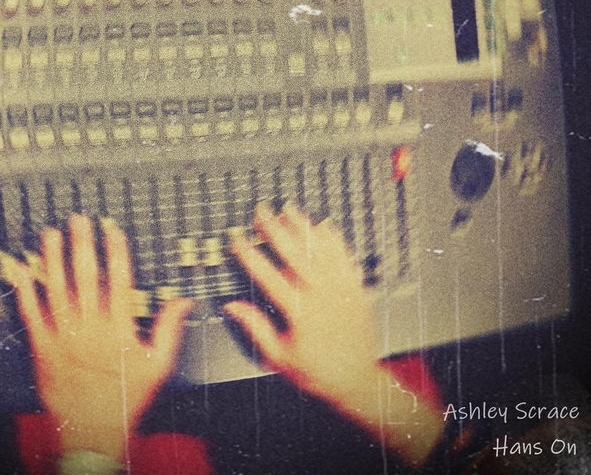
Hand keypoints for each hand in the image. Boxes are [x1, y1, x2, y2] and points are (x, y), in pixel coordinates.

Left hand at [14, 215, 193, 461]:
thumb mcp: (157, 365)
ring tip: (51, 234)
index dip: (116, 251)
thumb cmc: (125, 399)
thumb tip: (184, 301)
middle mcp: (90, 328)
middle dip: (83, 245)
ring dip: (53, 259)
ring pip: (57, 289)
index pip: (119, 280)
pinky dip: (25, 292)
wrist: (91, 433)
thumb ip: (169, 329)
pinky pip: (31, 315)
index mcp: (118, 328)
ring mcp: (64, 337)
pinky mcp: (43, 348)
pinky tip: (21, 271)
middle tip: (78, 220)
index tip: (112, 229)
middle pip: (86, 277)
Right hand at [225, 201, 441, 465]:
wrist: (358, 381)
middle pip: (295, 253)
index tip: (237, 238)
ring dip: (303, 227)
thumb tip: (232, 306)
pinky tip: (323, 225)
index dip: (250, 254)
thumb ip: (256, 328)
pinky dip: (334, 239)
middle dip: (275, 229)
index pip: (268, 275)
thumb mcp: (279, 357)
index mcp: (300, 312)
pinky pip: (344, 256)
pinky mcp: (357, 288)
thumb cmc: (317, 372)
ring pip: (320, 249)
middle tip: (261, 212)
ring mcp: (342, 289)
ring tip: (289, 209)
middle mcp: (322, 295)